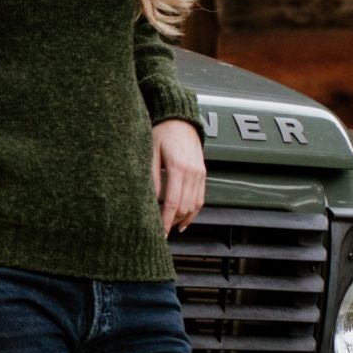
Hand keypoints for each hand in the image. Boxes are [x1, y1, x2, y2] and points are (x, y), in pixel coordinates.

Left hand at [152, 118, 205, 237]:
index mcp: (178, 167)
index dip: (165, 221)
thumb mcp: (151, 152)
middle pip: (184, 207)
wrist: (180, 118)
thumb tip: (150, 200)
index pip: (172, 203)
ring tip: (169, 228)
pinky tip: (183, 221)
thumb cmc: (162, 132)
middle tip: (160, 233)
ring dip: (182, 219)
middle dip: (172, 223)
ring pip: (194, 205)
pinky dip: (193, 212)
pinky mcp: (203, 173)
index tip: (159, 234)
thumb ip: (152, 177)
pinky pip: (200, 198)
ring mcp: (200, 173)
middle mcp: (192, 172)